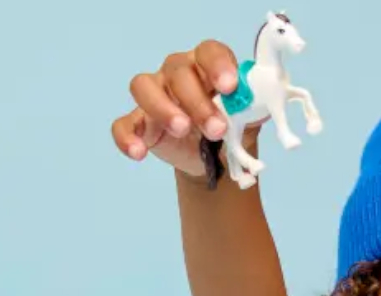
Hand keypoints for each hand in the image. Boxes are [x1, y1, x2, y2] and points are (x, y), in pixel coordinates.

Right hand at [110, 40, 248, 175]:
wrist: (214, 159)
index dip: (218, 66)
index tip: (230, 88)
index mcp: (206, 66)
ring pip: (144, 86)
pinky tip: (139, 152)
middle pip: (177, 71)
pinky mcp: (139, 122)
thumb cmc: (230, 128)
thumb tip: (257, 102)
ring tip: (181, 129)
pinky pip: (123, 124)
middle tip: (215, 129)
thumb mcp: (247, 121)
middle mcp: (176, 73)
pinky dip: (127, 137)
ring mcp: (154, 95)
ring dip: (162, 108)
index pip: (209, 52)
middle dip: (197, 101)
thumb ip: (253, 109)